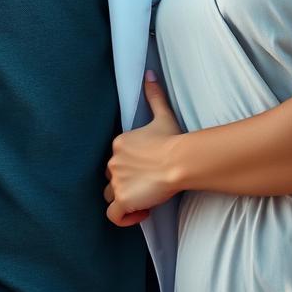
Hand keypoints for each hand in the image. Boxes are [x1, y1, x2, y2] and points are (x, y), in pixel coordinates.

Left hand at [104, 72, 183, 226]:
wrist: (180, 160)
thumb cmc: (174, 140)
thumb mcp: (162, 115)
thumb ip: (154, 95)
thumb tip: (149, 74)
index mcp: (119, 143)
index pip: (116, 160)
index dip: (131, 168)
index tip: (150, 171)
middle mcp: (113, 162)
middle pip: (111, 178)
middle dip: (127, 184)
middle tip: (149, 186)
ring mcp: (117, 181)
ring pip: (111, 196)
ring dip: (126, 200)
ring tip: (146, 200)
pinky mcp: (123, 199)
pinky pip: (114, 215)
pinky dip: (125, 217)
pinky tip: (142, 212)